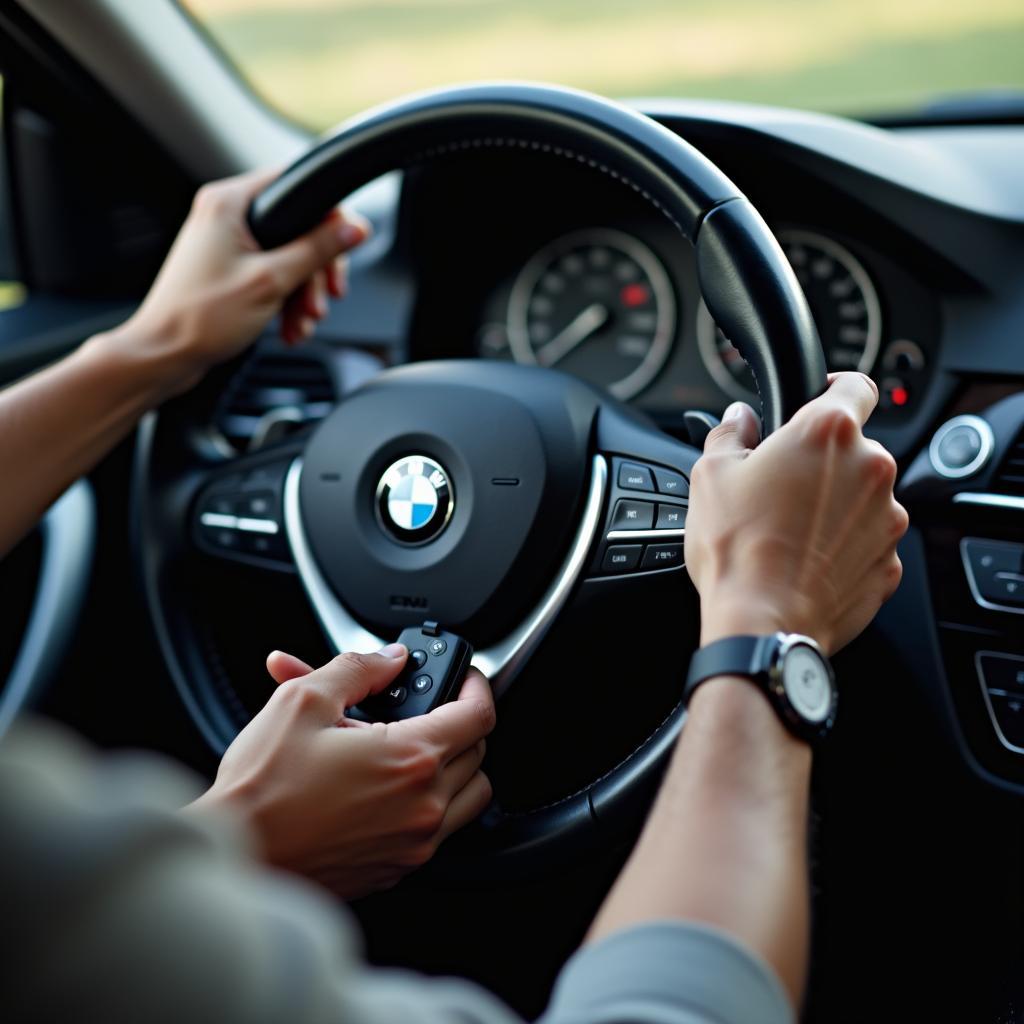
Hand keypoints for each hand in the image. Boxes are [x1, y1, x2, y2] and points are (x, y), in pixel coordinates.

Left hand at [108, 167, 368, 394]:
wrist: (164, 356)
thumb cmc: (201, 318)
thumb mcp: (272, 281)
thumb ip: (317, 250)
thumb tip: (354, 228)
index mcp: (228, 202)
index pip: (297, 186)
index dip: (329, 218)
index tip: (345, 247)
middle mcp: (225, 215)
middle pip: (298, 228)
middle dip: (316, 272)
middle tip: (322, 301)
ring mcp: (226, 243)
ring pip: (289, 258)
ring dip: (303, 295)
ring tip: (301, 324)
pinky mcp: (228, 269)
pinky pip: (272, 276)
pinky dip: (286, 302)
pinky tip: (288, 328)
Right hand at [191, 646, 494, 898]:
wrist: (235, 858)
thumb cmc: (261, 790)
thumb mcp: (302, 702)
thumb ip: (357, 669)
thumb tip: (388, 659)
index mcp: (411, 760)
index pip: (478, 715)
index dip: (475, 685)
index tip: (466, 676)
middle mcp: (423, 807)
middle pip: (477, 753)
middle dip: (459, 722)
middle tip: (427, 708)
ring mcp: (413, 844)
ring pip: (468, 796)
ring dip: (454, 766)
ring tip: (412, 749)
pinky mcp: (396, 869)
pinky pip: (439, 831)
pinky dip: (429, 804)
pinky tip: (388, 788)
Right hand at [685, 372, 908, 654]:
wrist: (762, 621)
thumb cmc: (737, 547)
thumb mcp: (710, 475)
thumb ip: (728, 434)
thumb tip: (738, 420)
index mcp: (828, 433)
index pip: (858, 385)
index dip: (837, 389)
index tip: (820, 400)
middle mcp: (870, 468)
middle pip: (855, 449)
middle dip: (822, 462)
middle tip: (780, 486)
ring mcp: (887, 518)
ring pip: (862, 497)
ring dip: (835, 506)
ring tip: (789, 532)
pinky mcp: (890, 562)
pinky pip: (866, 542)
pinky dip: (843, 546)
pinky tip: (805, 561)